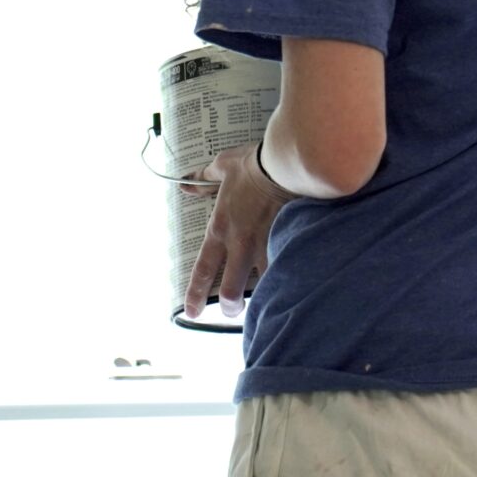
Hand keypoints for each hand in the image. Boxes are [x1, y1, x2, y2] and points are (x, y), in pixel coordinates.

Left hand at [182, 143, 293, 321]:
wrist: (284, 164)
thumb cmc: (253, 165)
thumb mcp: (222, 167)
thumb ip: (203, 179)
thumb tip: (185, 184)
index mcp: (221, 229)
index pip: (203, 270)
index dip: (196, 294)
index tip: (192, 312)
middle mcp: (240, 244)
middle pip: (231, 290)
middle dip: (230, 307)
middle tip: (232, 310)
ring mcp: (265, 246)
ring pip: (261, 286)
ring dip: (261, 297)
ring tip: (265, 302)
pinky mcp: (287, 242)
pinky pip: (285, 268)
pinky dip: (286, 278)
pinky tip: (290, 285)